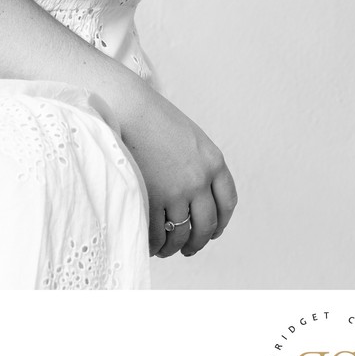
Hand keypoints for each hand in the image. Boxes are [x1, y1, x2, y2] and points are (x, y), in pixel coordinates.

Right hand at [119, 85, 237, 256]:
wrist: (127, 106)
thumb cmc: (152, 117)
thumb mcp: (189, 137)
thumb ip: (198, 164)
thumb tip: (195, 197)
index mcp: (213, 161)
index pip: (227, 202)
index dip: (221, 222)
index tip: (214, 232)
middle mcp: (199, 179)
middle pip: (206, 225)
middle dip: (199, 242)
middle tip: (190, 248)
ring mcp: (176, 190)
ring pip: (181, 233)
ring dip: (174, 246)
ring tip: (166, 250)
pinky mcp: (151, 196)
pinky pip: (157, 232)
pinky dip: (154, 244)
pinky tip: (150, 245)